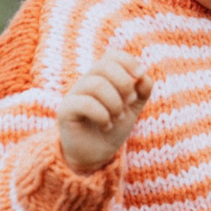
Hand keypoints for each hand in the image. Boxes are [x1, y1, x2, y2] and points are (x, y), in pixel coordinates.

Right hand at [57, 53, 151, 171]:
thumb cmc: (113, 128)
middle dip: (124, 84)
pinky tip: (106, 125)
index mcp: (102, 77)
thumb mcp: (132, 108)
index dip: (128, 61)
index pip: (112, 55)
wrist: (96, 155)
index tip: (139, 76)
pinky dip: (102, 115)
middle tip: (128, 103)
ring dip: (115, 103)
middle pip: (105, 66)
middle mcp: (86, 82)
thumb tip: (144, 77)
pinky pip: (85, 103)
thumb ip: (141, 91)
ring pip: (97, 84)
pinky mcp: (66, 110)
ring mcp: (74, 95)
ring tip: (117, 118)